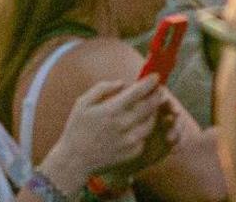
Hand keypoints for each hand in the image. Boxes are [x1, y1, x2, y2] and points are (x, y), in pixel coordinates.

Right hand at [44, 72, 172, 190]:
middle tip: (160, 89)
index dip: (149, 83)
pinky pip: (145, 137)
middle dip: (157, 95)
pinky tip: (142, 123)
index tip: (155, 76)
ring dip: (154, 111)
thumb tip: (122, 83)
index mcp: (110, 110)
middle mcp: (123, 125)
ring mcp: (129, 141)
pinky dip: (145, 128)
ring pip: (151, 122)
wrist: (75, 160)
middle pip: (149, 106)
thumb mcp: (82, 103)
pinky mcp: (132, 153)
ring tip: (153, 105)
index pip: (137, 92)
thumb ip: (102, 88)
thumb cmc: (77, 129)